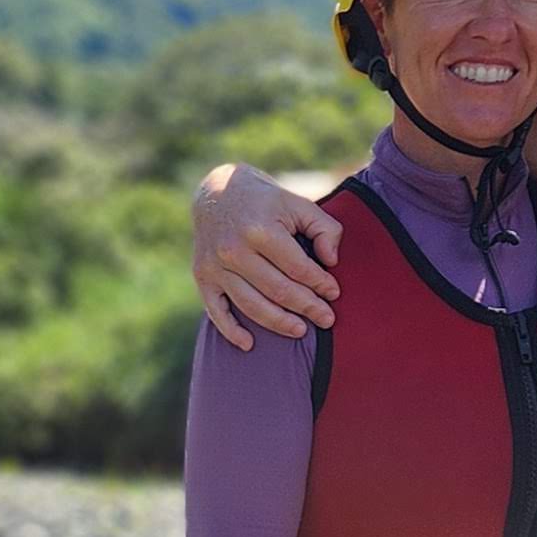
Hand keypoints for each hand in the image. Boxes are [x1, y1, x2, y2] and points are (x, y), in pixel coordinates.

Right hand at [194, 164, 342, 348]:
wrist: (216, 192)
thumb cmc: (265, 202)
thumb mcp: (297, 203)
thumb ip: (324, 228)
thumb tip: (331, 261)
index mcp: (260, 229)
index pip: (297, 267)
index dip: (319, 283)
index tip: (334, 293)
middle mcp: (234, 249)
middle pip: (277, 290)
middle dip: (307, 307)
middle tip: (327, 319)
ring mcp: (215, 265)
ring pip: (251, 305)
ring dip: (279, 323)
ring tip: (301, 331)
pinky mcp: (202, 276)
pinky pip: (215, 311)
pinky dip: (231, 331)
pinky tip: (250, 344)